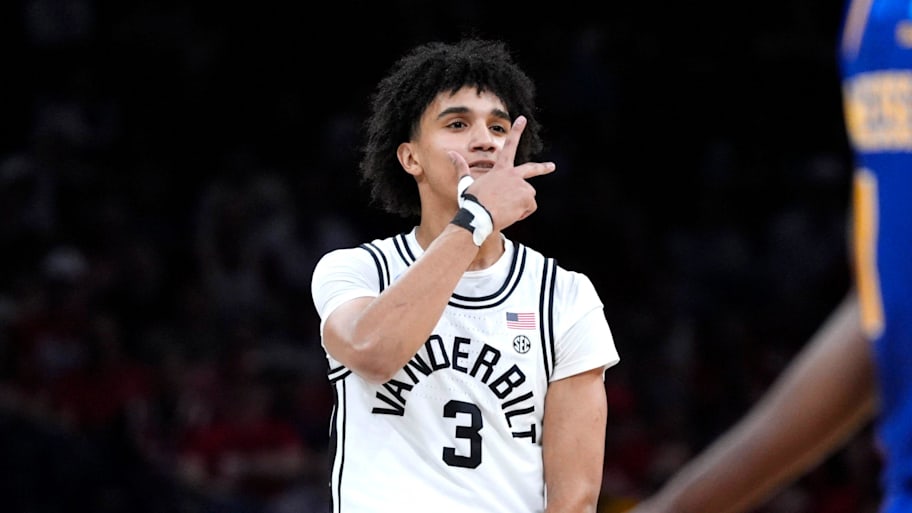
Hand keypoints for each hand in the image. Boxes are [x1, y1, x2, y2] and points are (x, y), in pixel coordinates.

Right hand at [448, 115, 555, 232]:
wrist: (478, 215)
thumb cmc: (472, 201)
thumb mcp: (466, 183)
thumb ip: (461, 168)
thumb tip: (450, 153)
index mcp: (500, 169)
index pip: (508, 146)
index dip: (516, 131)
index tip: (522, 119)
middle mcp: (513, 174)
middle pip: (531, 169)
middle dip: (542, 167)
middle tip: (551, 166)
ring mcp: (522, 185)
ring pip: (527, 197)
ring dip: (518, 205)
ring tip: (504, 210)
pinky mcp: (527, 197)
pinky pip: (529, 208)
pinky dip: (521, 214)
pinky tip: (509, 214)